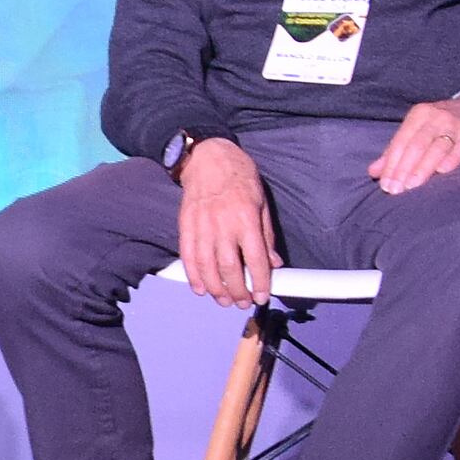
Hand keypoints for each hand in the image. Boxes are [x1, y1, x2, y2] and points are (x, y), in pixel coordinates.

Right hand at [175, 135, 275, 306]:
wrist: (207, 157)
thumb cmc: (238, 176)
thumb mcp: (261, 202)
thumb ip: (266, 235)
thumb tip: (274, 262)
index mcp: (246, 218)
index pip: (255, 258)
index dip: (260, 282)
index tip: (263, 296)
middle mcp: (222, 224)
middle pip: (229, 268)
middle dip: (237, 291)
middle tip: (243, 302)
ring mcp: (201, 226)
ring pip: (207, 267)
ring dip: (216, 289)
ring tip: (224, 300)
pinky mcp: (186, 225)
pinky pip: (188, 256)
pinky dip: (193, 276)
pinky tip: (201, 289)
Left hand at [367, 92, 459, 192]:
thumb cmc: (443, 125)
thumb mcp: (419, 131)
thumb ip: (396, 151)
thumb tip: (374, 172)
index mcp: (418, 115)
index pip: (401, 142)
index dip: (391, 164)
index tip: (386, 185)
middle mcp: (435, 117)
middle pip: (416, 145)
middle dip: (403, 169)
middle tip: (396, 190)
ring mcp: (455, 124)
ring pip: (436, 147)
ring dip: (423, 168)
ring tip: (412, 186)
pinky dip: (452, 159)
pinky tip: (443, 172)